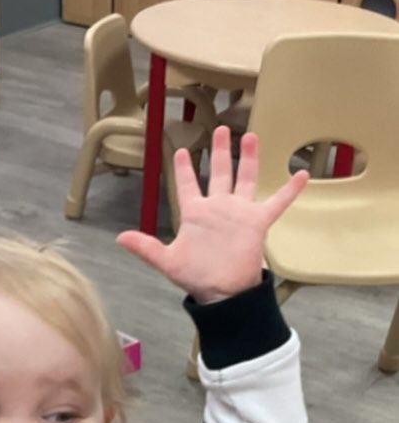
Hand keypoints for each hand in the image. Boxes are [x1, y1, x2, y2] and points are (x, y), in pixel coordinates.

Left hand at [117, 126, 308, 302]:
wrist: (224, 292)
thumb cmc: (196, 277)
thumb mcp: (167, 261)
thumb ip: (146, 247)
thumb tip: (120, 237)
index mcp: (195, 213)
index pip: (187, 185)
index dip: (184, 169)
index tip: (182, 151)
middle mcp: (218, 208)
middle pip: (218, 173)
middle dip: (219, 152)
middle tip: (220, 130)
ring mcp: (239, 213)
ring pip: (245, 179)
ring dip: (248, 158)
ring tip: (250, 136)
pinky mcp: (257, 222)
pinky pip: (276, 203)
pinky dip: (289, 190)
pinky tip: (301, 174)